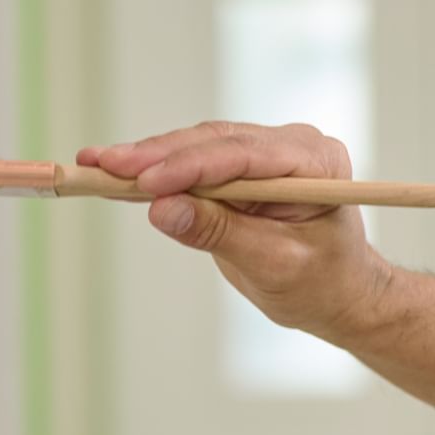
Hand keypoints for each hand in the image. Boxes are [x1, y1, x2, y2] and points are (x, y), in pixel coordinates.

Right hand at [78, 120, 392, 339]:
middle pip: (215, 143)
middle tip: (101, 165)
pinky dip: (157, 170)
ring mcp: (269, 151)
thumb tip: (162, 210)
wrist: (339, 291)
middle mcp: (294, 146)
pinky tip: (115, 173)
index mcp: (317, 163)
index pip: (245, 156)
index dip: (190, 166)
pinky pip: (196, 161)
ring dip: (147, 158)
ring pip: (199, 146)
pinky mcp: (244, 165)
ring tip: (96, 167)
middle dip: (156, 156)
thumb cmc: (321, 282)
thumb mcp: (272, 265)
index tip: (144, 181)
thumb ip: (219, 234)